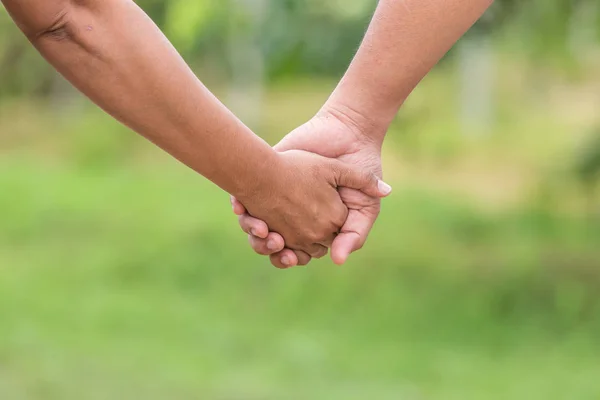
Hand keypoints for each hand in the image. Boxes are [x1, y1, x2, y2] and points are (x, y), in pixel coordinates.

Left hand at [235, 149, 389, 257]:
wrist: (349, 134)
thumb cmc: (360, 172)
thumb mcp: (365, 206)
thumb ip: (354, 234)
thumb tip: (338, 262)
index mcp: (315, 226)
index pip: (295, 253)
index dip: (288, 258)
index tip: (289, 256)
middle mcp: (293, 215)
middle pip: (271, 245)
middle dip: (267, 247)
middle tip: (274, 242)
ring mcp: (278, 197)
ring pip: (255, 230)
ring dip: (253, 235)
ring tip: (261, 229)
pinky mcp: (267, 176)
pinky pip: (244, 203)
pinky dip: (241, 211)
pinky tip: (241, 210)